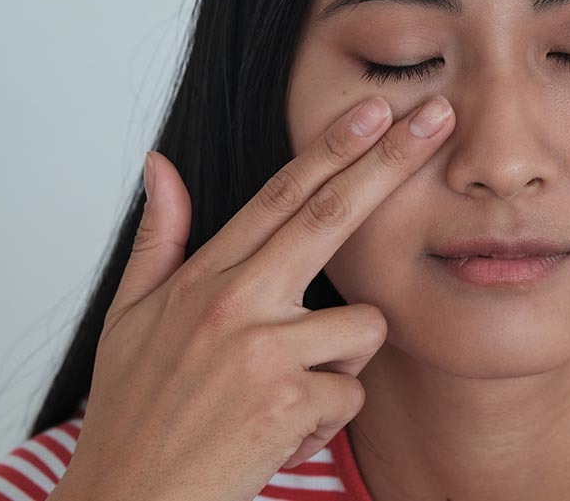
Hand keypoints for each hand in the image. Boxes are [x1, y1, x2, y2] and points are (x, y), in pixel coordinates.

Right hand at [51, 94, 455, 500]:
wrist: (131, 498)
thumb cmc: (134, 413)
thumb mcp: (130, 319)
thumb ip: (160, 239)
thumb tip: (160, 164)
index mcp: (202, 280)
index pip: (280, 196)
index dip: (334, 146)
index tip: (376, 108)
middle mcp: (234, 303)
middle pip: (331, 216)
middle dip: (391, 161)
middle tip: (440, 117)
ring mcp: (262, 350)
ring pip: (362, 328)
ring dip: (339, 364)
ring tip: (280, 396)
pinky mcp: (289, 400)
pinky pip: (352, 393)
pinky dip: (324, 417)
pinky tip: (278, 432)